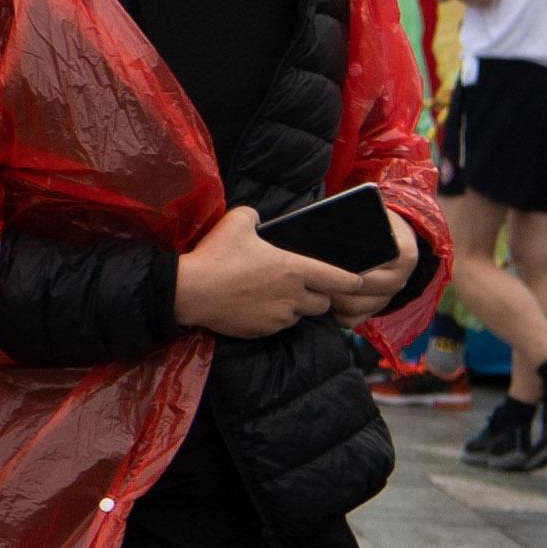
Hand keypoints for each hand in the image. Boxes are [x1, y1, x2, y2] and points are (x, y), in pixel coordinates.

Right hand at [173, 203, 405, 337]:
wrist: (189, 291)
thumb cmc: (216, 255)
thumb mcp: (237, 221)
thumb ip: (255, 217)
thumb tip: (258, 220)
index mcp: (294, 269)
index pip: (337, 279)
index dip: (351, 280)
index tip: (357, 281)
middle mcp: (292, 296)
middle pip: (322, 304)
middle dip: (318, 297)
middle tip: (303, 287)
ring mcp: (276, 316)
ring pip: (298, 316)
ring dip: (293, 308)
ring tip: (273, 297)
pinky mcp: (259, 331)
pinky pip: (274, 326)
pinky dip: (271, 318)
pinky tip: (253, 307)